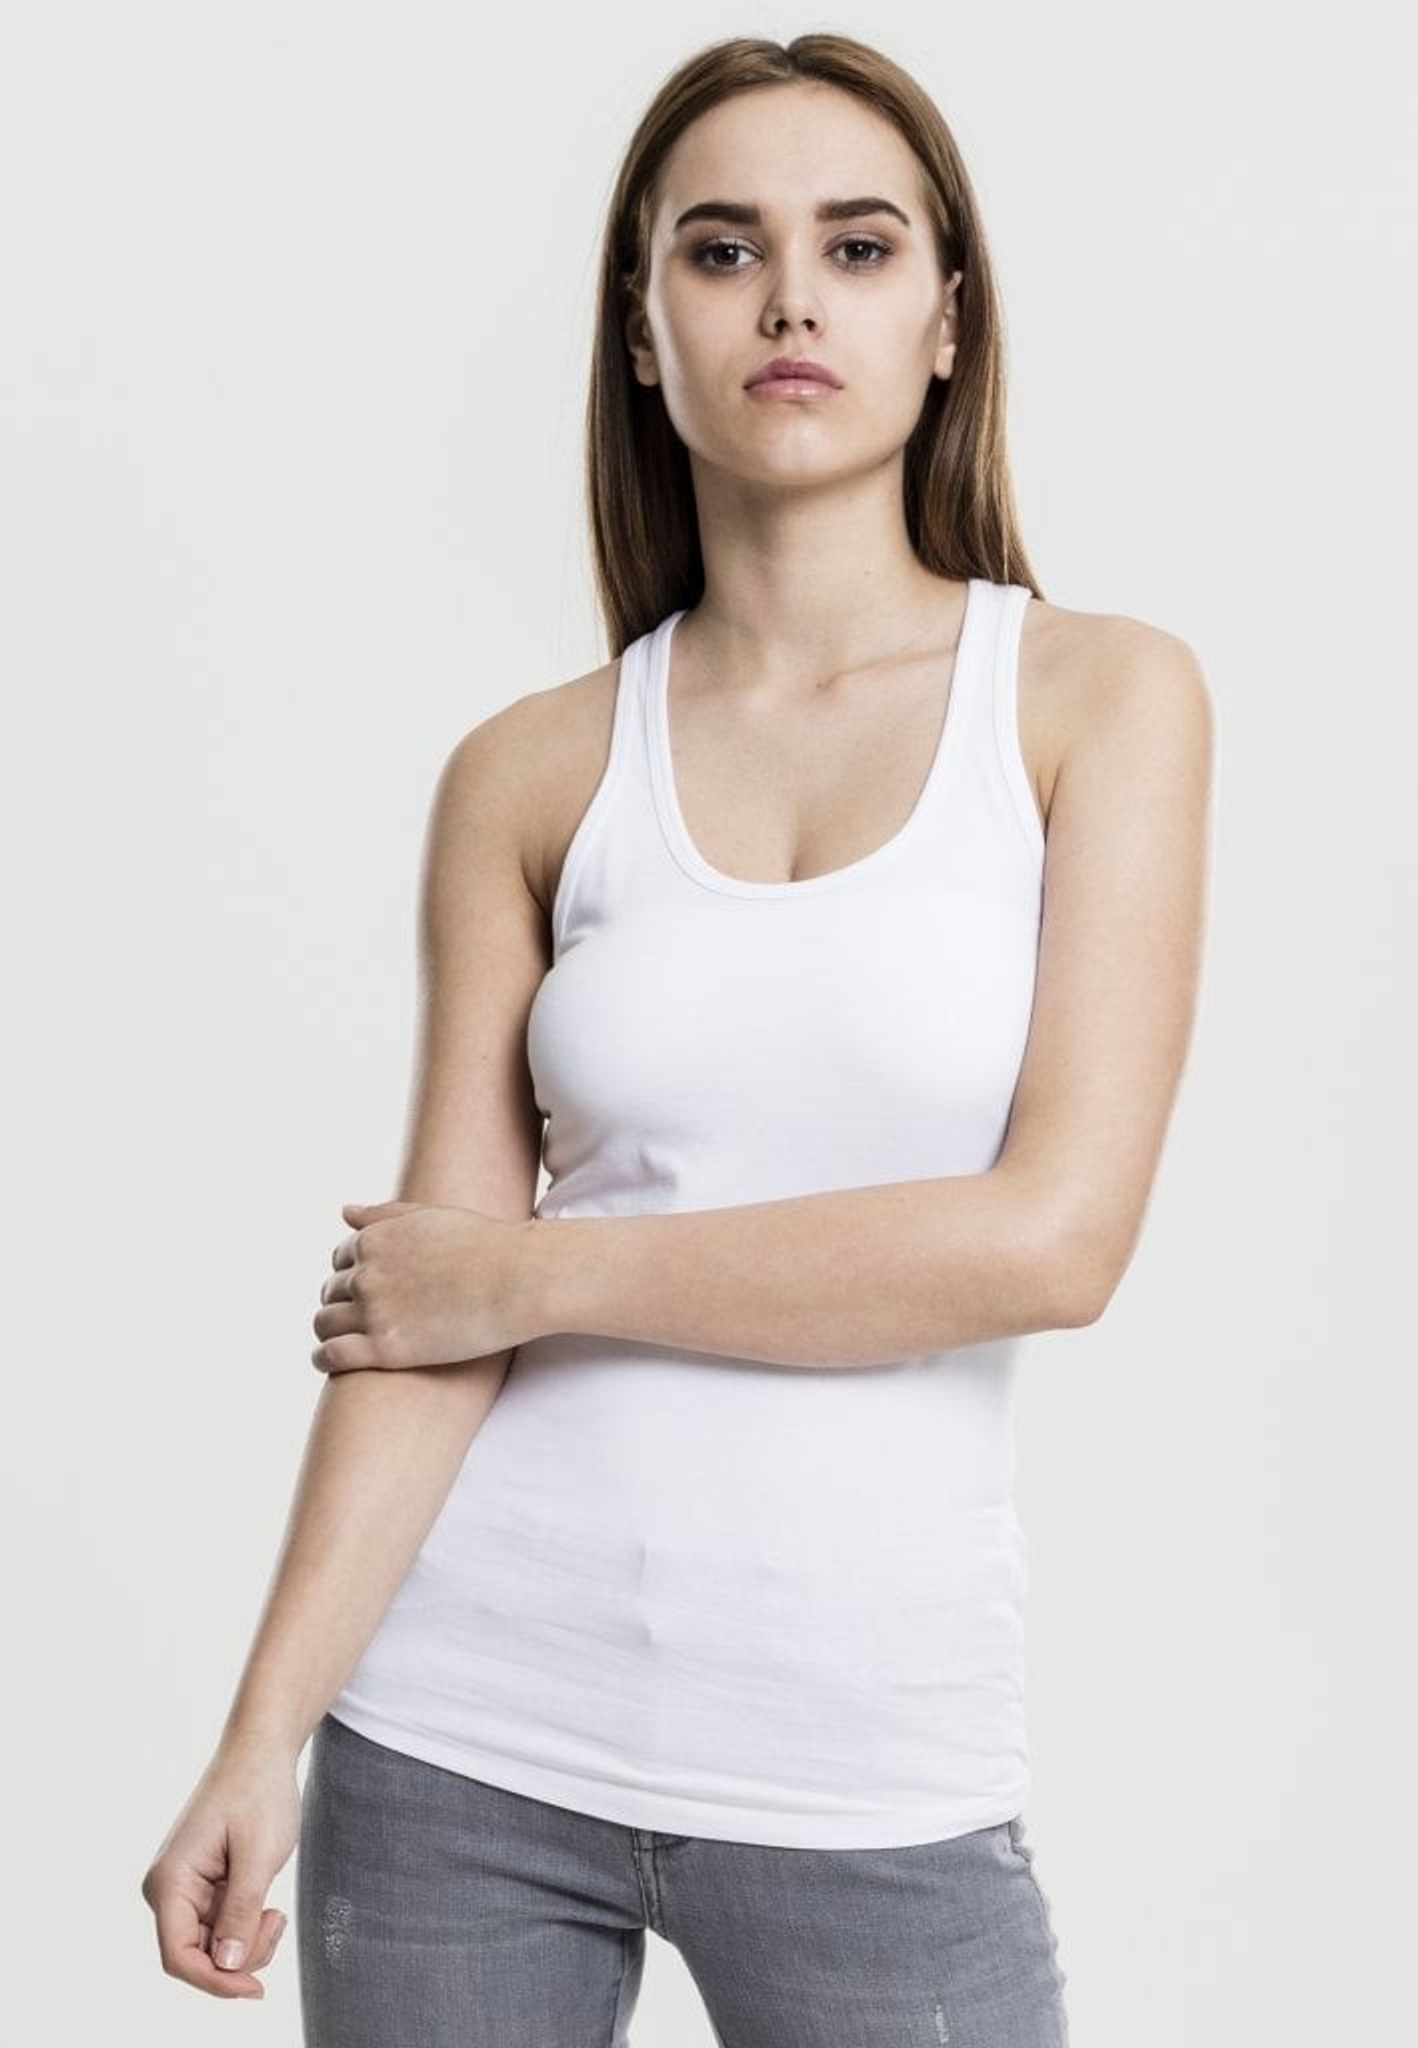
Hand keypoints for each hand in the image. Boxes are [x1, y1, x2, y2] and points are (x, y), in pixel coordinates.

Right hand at [139, 1740, 299, 2001]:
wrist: (261, 1751)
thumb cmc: (259, 1793)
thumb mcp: (259, 1855)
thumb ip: (241, 1911)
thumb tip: (227, 1965)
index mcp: (169, 1882)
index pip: (179, 1957)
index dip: (215, 1982)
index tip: (256, 1990)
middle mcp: (167, 1889)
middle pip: (197, 1956)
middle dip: (240, 1955)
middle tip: (276, 1921)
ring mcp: (183, 1889)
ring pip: (212, 1946)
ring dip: (247, 1942)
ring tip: (276, 1911)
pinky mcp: (202, 1887)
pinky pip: (220, 1927)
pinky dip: (246, 1927)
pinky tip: (268, 1907)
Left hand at [310, 1199, 544, 1374]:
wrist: (519, 1280)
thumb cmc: (485, 1246)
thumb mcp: (430, 1217)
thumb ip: (384, 1214)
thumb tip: (345, 1212)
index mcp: (374, 1240)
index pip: (340, 1260)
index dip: (353, 1275)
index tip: (369, 1290)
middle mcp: (366, 1273)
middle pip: (331, 1292)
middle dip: (343, 1302)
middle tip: (364, 1318)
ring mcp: (374, 1312)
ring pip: (324, 1323)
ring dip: (329, 1330)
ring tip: (344, 1340)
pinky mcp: (385, 1349)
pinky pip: (332, 1356)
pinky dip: (323, 1358)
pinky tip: (328, 1361)